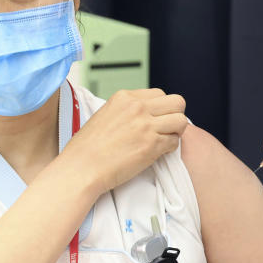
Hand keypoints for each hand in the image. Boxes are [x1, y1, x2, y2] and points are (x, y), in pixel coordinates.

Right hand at [67, 88, 187, 192]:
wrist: (81, 168)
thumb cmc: (88, 147)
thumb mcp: (106, 114)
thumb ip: (127, 110)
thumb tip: (146, 113)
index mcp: (125, 97)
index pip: (160, 94)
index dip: (161, 108)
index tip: (156, 119)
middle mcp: (138, 107)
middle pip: (177, 102)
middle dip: (175, 115)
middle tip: (167, 128)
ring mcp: (146, 126)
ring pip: (181, 121)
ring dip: (176, 132)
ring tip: (164, 140)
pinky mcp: (151, 145)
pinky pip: (175, 142)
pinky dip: (169, 148)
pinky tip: (157, 152)